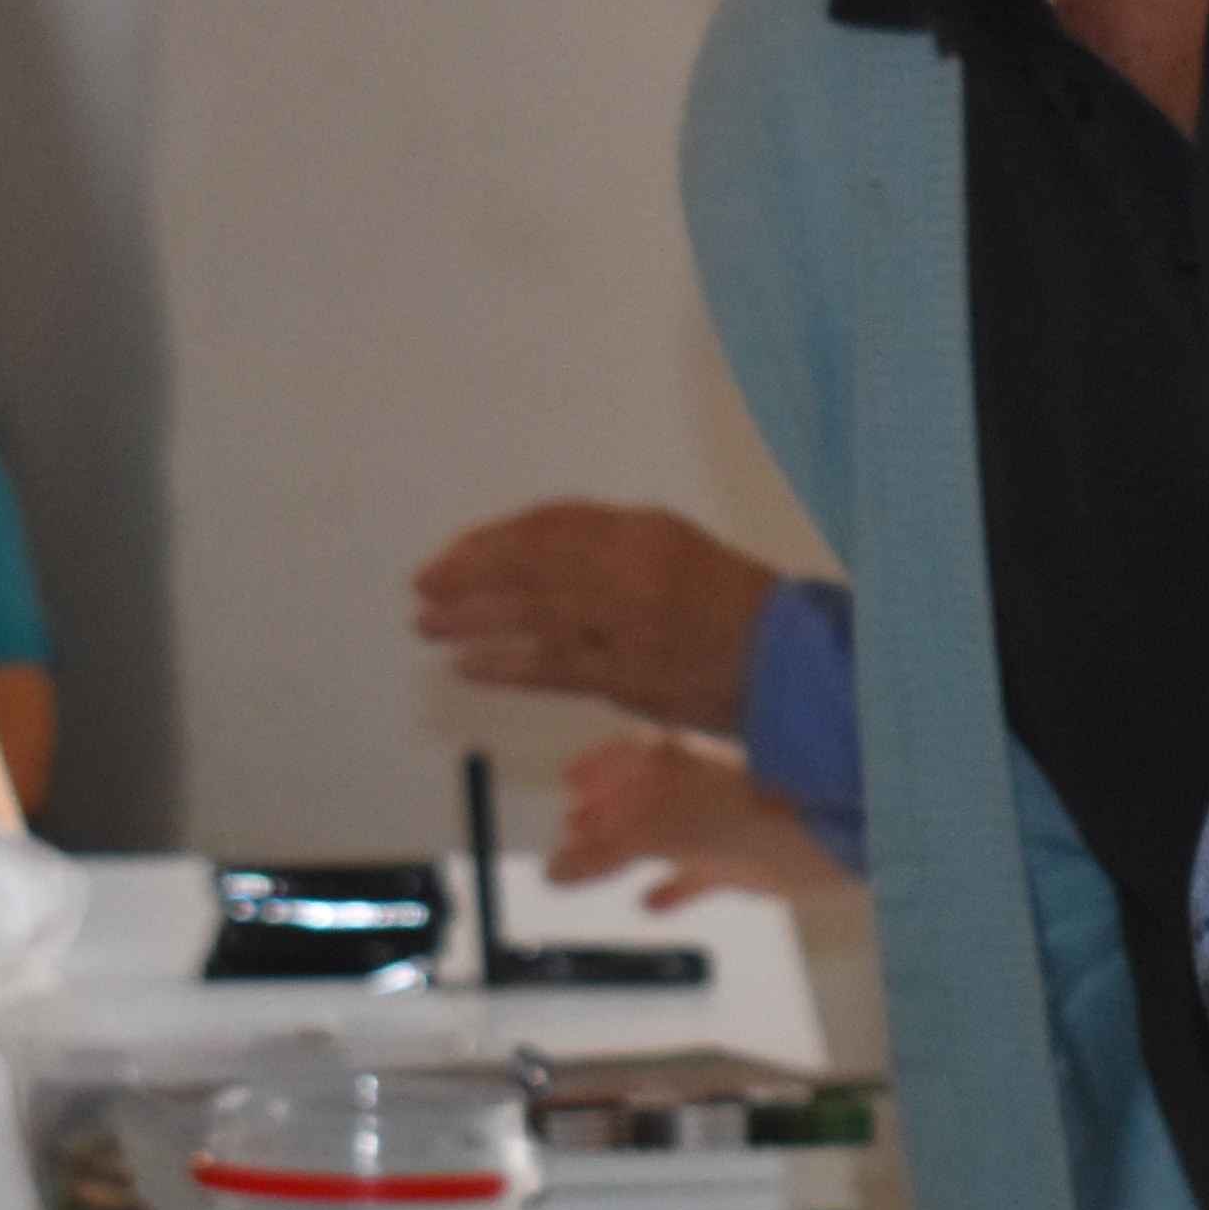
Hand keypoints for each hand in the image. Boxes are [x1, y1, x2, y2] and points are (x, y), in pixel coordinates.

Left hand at [413, 504, 783, 732]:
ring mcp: (627, 631)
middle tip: (423, 587)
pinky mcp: (626, 681)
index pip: (546, 529)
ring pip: (531, 620)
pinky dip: (505, 667)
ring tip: (429, 626)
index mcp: (641, 533)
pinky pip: (552, 670)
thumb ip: (605, 541)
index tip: (454, 553)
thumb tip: (528, 551)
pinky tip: (469, 667)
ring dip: (472, 623)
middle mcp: (630, 576)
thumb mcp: (672, 543)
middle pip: (528, 569)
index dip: (491, 541)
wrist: (785, 664)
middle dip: (467, 578)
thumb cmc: (730, 600)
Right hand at [545, 735, 841, 905]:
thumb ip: (605, 851)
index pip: (624, 755)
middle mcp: (693, 787)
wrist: (819, 835)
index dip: (595, 768)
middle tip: (574, 830)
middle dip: (607, 814)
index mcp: (673, 760)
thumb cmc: (742, 814)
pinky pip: (695, 874)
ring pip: (664, 836)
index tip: (568, 783)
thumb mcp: (657, 830)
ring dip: (632, 851)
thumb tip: (555, 869)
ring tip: (599, 867)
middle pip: (640, 797)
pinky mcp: (738, 861)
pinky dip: (670, 888)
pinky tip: (651, 903)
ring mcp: (716, 823)